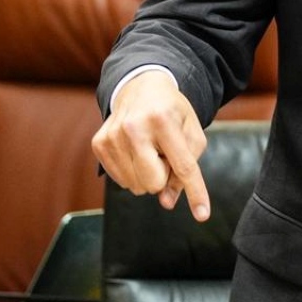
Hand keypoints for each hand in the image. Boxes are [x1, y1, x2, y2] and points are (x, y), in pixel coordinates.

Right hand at [91, 70, 210, 220]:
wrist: (141, 87)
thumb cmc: (172, 112)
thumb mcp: (190, 133)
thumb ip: (185, 170)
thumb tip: (167, 202)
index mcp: (163, 120)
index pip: (183, 166)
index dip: (195, 192)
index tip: (202, 215)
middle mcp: (134, 127)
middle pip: (154, 183)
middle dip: (163, 176)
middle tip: (163, 153)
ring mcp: (112, 135)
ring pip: (135, 185)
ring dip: (147, 172)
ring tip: (149, 148)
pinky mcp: (99, 142)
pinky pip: (120, 180)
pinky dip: (132, 171)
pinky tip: (134, 150)